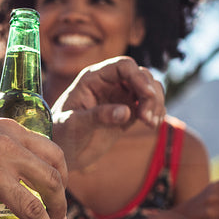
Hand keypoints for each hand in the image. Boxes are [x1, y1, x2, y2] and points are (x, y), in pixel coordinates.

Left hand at [50, 56, 164, 170]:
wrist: (62, 152)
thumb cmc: (61, 134)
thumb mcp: (75, 125)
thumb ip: (99, 116)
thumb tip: (126, 112)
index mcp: (94, 78)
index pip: (124, 66)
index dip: (139, 77)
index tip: (147, 96)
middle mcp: (109, 83)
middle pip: (142, 75)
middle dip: (150, 94)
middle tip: (147, 118)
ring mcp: (120, 97)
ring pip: (150, 89)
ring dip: (156, 103)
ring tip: (151, 124)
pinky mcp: (128, 112)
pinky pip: (149, 105)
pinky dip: (156, 112)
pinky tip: (153, 125)